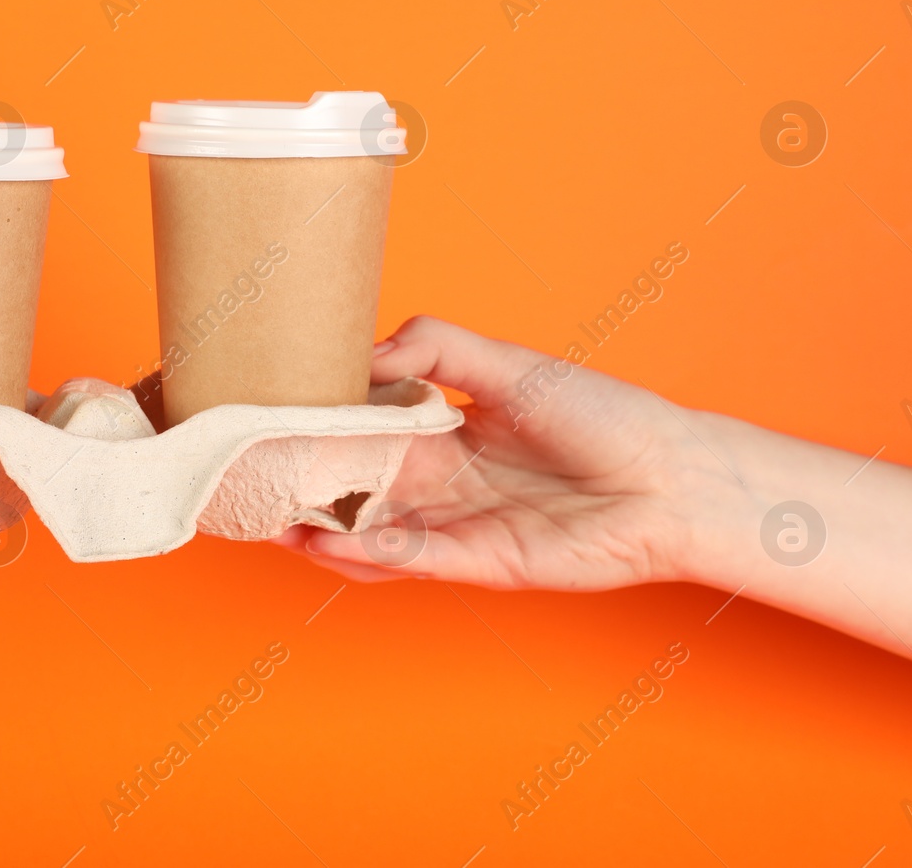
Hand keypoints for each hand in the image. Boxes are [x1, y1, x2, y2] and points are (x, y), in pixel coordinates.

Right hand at [273, 316, 724, 587]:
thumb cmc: (601, 415)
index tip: (262, 414)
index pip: (359, 429)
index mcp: (441, 431)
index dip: (312, 426)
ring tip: (267, 519)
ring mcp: (453, 524)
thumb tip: (366, 354)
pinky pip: (409, 559)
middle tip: (242, 476)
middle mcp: (438, 482)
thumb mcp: (509, 364)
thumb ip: (436, 348)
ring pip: (368, 531)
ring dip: (318, 530)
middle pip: (352, 486)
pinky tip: (328, 540)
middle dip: (298, 486)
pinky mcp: (477, 562)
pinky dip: (366, 552)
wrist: (670, 477)